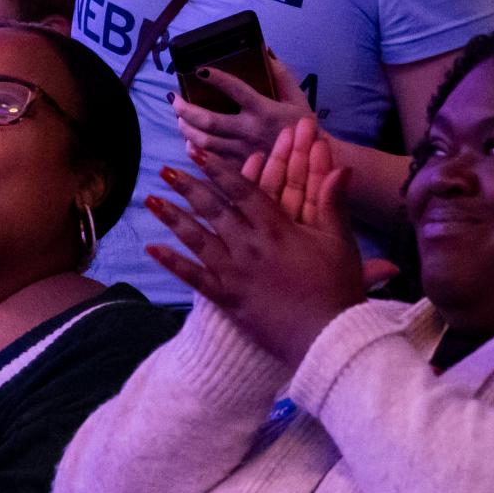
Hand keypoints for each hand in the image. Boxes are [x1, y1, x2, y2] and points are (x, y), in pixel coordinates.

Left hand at [145, 138, 372, 367]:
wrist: (327, 338)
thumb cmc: (337, 289)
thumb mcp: (339, 242)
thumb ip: (334, 202)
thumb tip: (343, 166)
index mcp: (276, 229)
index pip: (242, 191)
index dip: (219, 170)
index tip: (198, 154)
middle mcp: (249, 246)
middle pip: (213, 209)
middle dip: (187, 186)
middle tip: (165, 169)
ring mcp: (235, 273)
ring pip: (196, 239)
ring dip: (172, 218)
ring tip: (151, 200)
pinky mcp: (228, 298)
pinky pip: (193, 278)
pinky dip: (172, 263)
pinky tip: (152, 249)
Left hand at [172, 51, 311, 171]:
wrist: (313, 165)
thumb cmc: (303, 129)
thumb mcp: (297, 98)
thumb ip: (281, 74)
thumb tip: (265, 50)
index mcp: (264, 110)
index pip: (235, 89)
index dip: (216, 78)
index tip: (199, 70)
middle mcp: (250, 131)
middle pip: (208, 120)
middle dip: (186, 109)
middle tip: (175, 99)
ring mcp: (243, 153)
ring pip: (204, 142)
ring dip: (186, 129)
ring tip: (180, 119)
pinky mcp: (240, 169)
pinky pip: (211, 162)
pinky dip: (196, 152)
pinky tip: (190, 143)